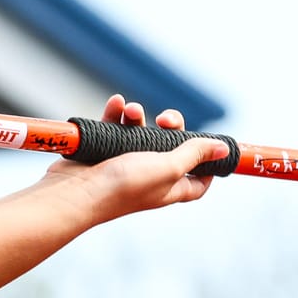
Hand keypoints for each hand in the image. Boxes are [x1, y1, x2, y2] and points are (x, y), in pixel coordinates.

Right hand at [44, 94, 225, 220]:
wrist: (74, 193)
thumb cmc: (121, 187)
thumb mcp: (168, 167)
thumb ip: (194, 154)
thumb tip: (223, 148)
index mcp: (169, 187)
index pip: (197, 182)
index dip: (207, 166)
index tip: (210, 148)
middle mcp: (148, 178)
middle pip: (170, 150)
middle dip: (172, 129)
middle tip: (165, 120)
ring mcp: (123, 165)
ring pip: (140, 135)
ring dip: (139, 117)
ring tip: (132, 110)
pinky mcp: (101, 153)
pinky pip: (114, 129)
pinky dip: (115, 115)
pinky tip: (116, 104)